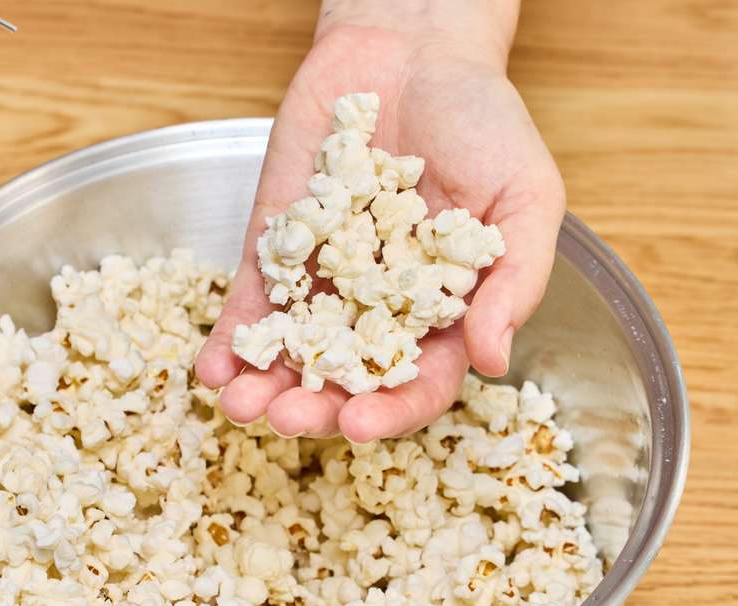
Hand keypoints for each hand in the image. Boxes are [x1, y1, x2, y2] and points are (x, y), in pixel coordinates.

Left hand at [194, 0, 563, 442]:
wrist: (413, 49)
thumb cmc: (485, 121)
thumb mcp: (526, 197)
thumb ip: (515, 281)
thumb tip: (492, 361)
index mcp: (445, 314)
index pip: (419, 382)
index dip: (392, 410)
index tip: (361, 424)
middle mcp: (381, 312)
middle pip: (347, 380)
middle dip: (316, 408)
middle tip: (290, 419)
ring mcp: (324, 283)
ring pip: (292, 354)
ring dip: (264, 388)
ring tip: (243, 406)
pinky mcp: (276, 248)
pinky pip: (250, 306)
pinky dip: (229, 343)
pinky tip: (212, 371)